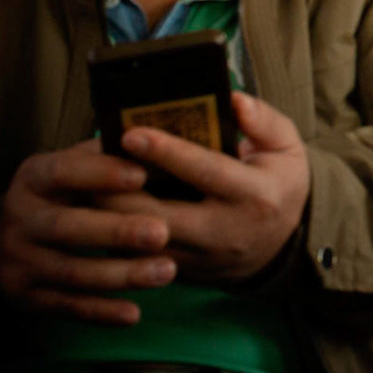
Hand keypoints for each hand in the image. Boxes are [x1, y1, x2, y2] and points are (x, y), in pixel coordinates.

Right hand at [0, 138, 175, 324]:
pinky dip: (100, 312)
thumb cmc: (65, 193)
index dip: (102, 173)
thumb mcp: (73, 166)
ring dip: (121, 274)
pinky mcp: (24, 296)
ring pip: (72, 271)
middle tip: (163, 232)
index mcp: (34, 177)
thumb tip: (155, 137)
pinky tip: (133, 314)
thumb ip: (106, 155)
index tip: (143, 174)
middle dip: (117, 231)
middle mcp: (20, 219)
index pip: (65, 171)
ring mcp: (19, 260)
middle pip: (69, 227)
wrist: (11, 239)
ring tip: (166, 272)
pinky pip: (66, 306)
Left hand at [97, 93, 310, 284]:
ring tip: (85, 185)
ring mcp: (201, 258)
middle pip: (159, 214)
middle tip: (90, 162)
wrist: (284, 247)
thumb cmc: (280, 185)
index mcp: (255, 194)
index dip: (167, 152)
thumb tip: (233, 98)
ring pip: (141, 241)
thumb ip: (263, 120)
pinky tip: (95, 212)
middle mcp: (226, 231)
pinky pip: (137, 257)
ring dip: (109, 215)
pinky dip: (113, 235)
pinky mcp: (182, 273)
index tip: (131, 133)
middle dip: (119, 189)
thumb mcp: (288, 148)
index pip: (205, 171)